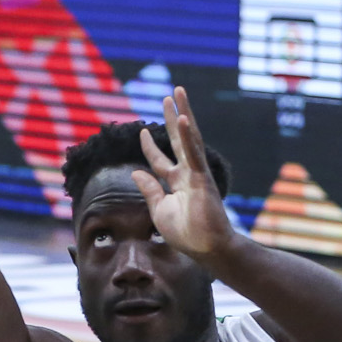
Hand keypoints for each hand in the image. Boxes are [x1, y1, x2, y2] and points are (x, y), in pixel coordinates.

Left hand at [129, 86, 237, 262]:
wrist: (206, 249)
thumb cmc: (186, 233)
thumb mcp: (159, 210)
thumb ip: (149, 190)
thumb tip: (135, 172)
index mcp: (177, 183)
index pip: (161, 160)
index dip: (150, 147)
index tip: (141, 131)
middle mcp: (188, 173)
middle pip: (178, 140)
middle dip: (173, 117)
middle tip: (169, 96)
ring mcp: (196, 173)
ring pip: (189, 138)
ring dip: (183, 114)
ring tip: (178, 93)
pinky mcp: (202, 178)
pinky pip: (194, 153)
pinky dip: (188, 136)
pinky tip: (183, 118)